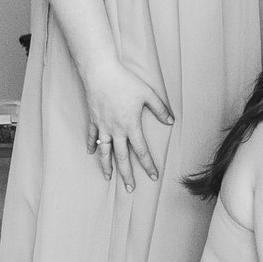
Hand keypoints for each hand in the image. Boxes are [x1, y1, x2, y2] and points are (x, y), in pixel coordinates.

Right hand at [81, 60, 171, 189]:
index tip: (153, 176)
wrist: (100, 73)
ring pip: (104, 151)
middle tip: (130, 188)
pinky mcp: (93, 119)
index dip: (148, 165)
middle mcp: (116, 130)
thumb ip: (160, 109)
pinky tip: (91, 152)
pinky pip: (92, 136)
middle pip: (122, 157)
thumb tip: (171, 121)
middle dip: (127, 174)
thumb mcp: (148, 94)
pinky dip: (92, 144)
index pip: (142, 151)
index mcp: (131, 126)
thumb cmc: (126, 82)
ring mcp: (103, 126)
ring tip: (108, 177)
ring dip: (106, 165)